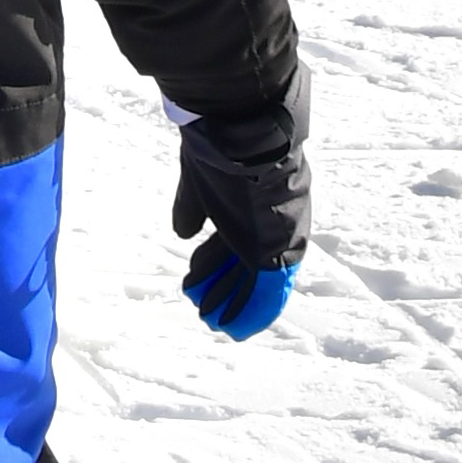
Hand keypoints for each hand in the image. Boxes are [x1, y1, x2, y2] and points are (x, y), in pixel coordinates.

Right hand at [172, 90, 309, 338]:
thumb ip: (193, 207)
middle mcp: (275, 225)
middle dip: (223, 286)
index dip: (216, 261)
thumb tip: (183, 231)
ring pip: (253, 281)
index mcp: (258, 204)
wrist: (245, 136)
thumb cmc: (219, 151)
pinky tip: (231, 325)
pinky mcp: (278, 254)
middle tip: (204, 307)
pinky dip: (250, 312)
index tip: (195, 273)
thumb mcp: (199, 182)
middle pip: (245, 264)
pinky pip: (266, 292)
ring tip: (209, 317)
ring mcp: (278, 239)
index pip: (239, 241)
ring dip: (231, 302)